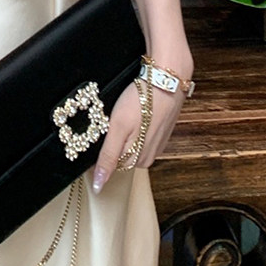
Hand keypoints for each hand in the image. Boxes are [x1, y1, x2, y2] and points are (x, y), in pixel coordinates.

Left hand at [90, 75, 186, 192]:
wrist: (167, 80)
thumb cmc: (142, 100)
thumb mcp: (117, 128)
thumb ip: (108, 157)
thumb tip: (99, 186)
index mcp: (137, 160)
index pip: (110, 164)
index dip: (102, 147)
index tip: (101, 130)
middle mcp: (148, 157)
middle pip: (120, 155)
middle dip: (114, 139)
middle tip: (115, 118)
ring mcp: (156, 145)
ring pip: (130, 144)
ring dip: (124, 131)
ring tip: (126, 113)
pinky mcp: (161, 134)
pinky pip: (141, 135)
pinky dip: (136, 125)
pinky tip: (136, 112)